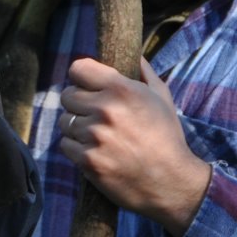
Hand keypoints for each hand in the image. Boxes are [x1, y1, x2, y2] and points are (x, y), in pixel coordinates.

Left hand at [57, 57, 211, 236]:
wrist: (171, 182)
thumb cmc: (166, 137)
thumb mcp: (162, 97)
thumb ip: (144, 71)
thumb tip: (133, 54)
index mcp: (122, 89)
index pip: (78, 68)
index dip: (82, 77)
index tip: (87, 86)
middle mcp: (105, 109)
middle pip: (67, 95)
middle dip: (78, 103)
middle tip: (93, 114)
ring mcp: (94, 136)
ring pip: (65, 121)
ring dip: (76, 127)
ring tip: (97, 136)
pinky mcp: (88, 160)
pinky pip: (65, 145)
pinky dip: (75, 148)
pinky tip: (94, 151)